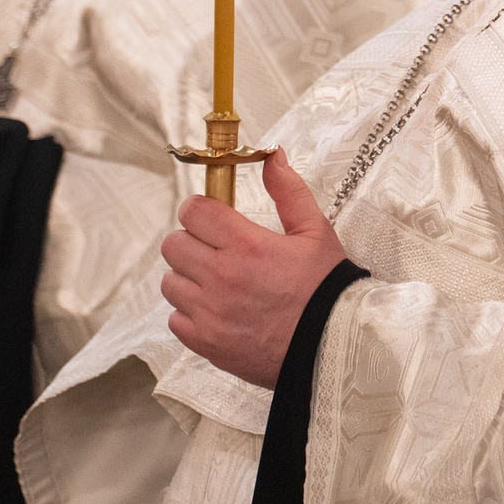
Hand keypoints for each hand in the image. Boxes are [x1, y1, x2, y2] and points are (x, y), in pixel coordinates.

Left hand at [159, 149, 347, 388]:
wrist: (333, 346)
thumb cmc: (326, 289)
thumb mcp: (315, 232)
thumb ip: (288, 191)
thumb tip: (272, 156)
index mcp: (245, 245)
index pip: (193, 211)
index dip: (203, 210)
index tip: (216, 219)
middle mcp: (221, 277)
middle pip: (174, 245)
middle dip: (193, 241)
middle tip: (218, 250)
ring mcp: (210, 314)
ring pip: (171, 283)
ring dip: (188, 278)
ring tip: (218, 283)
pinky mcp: (207, 343)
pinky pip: (175, 320)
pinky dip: (190, 314)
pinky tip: (217, 311)